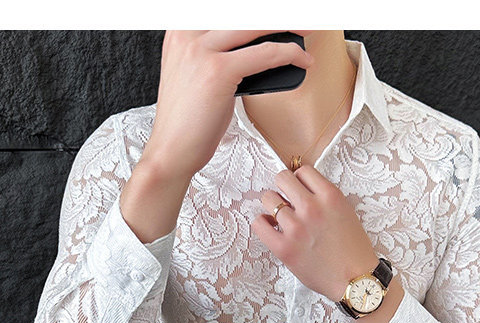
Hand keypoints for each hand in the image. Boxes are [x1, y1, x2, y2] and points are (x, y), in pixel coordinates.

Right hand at [141, 30, 313, 178]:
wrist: (171, 152)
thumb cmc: (187, 123)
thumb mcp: (196, 77)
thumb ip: (217, 56)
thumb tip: (255, 49)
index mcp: (180, 31)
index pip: (225, 10)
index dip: (256, 14)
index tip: (275, 18)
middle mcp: (188, 34)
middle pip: (242, 13)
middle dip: (276, 15)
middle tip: (301, 16)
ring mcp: (201, 51)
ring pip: (256, 26)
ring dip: (288, 25)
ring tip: (308, 29)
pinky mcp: (217, 71)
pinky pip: (265, 54)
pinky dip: (289, 54)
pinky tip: (301, 59)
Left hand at [252, 164, 379, 300]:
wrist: (354, 280)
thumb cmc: (353, 250)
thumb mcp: (346, 212)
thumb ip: (325, 198)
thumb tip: (302, 189)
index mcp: (330, 196)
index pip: (303, 171)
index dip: (299, 180)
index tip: (300, 190)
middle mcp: (312, 208)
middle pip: (282, 178)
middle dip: (283, 188)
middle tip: (288, 202)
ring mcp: (296, 228)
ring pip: (269, 199)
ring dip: (273, 206)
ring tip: (281, 218)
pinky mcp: (283, 247)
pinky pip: (259, 223)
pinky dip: (262, 223)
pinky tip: (271, 228)